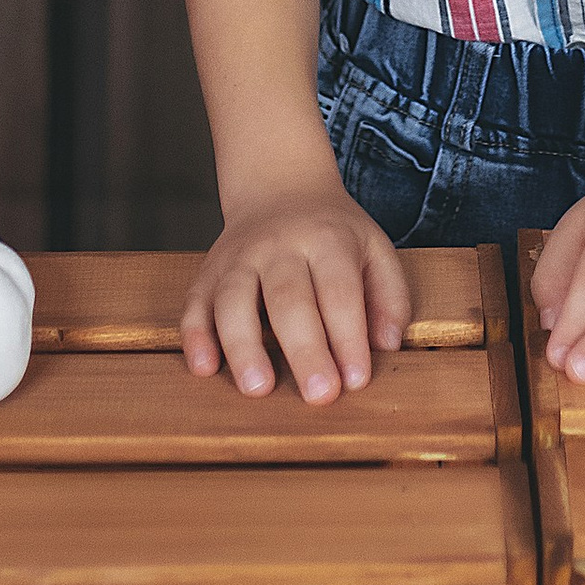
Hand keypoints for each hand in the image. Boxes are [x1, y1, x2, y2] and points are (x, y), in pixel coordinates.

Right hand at [182, 192, 413, 406]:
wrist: (280, 189)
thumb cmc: (333, 235)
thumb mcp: (375, 250)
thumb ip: (389, 296)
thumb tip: (388, 344)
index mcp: (327, 240)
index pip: (339, 293)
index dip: (349, 338)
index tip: (356, 380)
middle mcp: (279, 246)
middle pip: (289, 300)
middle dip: (305, 350)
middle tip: (319, 395)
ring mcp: (238, 258)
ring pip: (234, 301)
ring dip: (244, 346)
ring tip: (258, 387)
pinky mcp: (208, 272)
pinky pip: (195, 303)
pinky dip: (196, 336)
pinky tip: (204, 368)